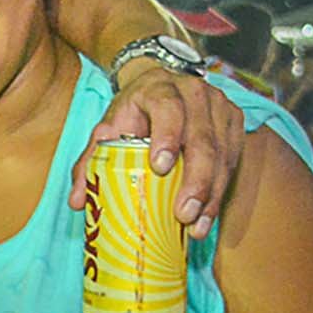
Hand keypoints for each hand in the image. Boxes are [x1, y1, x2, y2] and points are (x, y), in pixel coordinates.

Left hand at [70, 61, 244, 239]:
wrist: (161, 86)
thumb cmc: (132, 113)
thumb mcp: (108, 129)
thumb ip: (90, 161)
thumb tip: (78, 202)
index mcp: (158, 89)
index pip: (167, 109)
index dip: (167, 137)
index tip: (160, 168)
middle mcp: (194, 93)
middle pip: (201, 138)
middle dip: (196, 180)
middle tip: (184, 214)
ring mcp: (219, 107)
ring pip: (222, 153)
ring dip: (211, 193)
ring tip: (197, 226)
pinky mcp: (234, 122)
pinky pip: (232, 160)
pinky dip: (220, 190)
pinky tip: (208, 214)